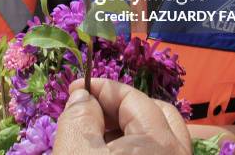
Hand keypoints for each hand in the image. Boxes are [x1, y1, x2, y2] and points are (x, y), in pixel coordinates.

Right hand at [53, 79, 191, 154]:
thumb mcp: (75, 151)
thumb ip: (79, 116)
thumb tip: (83, 96)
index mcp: (160, 144)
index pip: (132, 98)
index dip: (101, 87)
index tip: (74, 88)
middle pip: (156, 114)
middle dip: (121, 105)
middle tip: (90, 109)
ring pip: (158, 138)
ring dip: (126, 128)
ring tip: (94, 134)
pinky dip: (133, 148)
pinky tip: (106, 152)